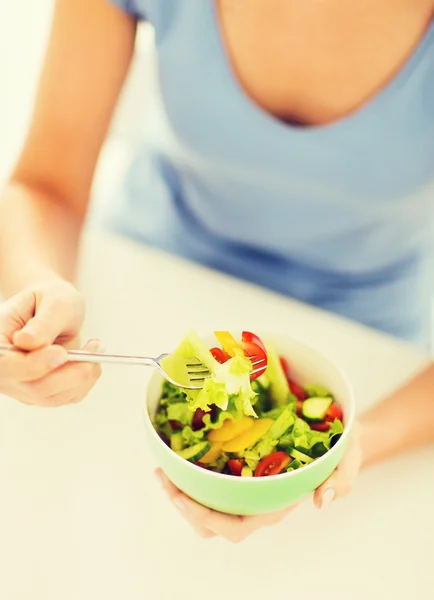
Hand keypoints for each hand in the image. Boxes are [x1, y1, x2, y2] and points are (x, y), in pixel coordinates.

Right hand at [0, 279, 101, 406]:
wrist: (52, 308)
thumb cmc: (49, 300)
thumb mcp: (52, 300)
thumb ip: (42, 322)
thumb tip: (26, 341)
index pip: (4, 366)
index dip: (32, 366)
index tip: (61, 353)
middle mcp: (4, 369)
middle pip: (33, 387)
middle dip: (70, 371)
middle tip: (94, 347)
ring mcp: (21, 385)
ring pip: (53, 396)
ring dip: (82, 374)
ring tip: (94, 347)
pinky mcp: (41, 393)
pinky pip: (66, 397)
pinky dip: (85, 380)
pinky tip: (89, 359)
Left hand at [157, 423, 361, 541]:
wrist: (337, 433)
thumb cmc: (340, 448)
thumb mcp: (349, 456)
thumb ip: (342, 478)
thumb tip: (323, 501)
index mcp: (277, 504)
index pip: (238, 526)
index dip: (207, 519)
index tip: (181, 498)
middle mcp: (257, 501)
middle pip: (213, 524)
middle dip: (184, 507)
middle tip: (164, 478)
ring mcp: (247, 487)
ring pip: (208, 506)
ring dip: (182, 491)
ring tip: (163, 469)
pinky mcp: (242, 470)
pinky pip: (212, 481)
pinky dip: (192, 474)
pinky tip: (180, 454)